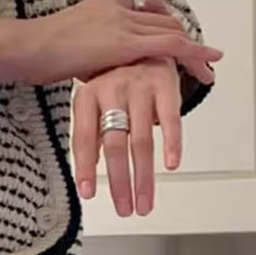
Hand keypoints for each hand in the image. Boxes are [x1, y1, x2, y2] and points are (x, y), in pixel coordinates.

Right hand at [0, 0, 221, 86]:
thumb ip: (90, 48)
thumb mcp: (69, 41)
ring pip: (172, 31)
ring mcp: (124, 22)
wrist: (27, 47)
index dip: (163, 28)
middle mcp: (119, 7)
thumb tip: (95, 66)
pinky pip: (171, 45)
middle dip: (185, 39)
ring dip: (194, 50)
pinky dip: (194, 53)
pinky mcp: (126, 42)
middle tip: (200, 58)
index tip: (174, 43)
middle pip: (164, 21)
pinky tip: (208, 64)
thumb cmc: (37, 49)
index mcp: (105, 4)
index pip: (145, 13)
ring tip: (208, 68)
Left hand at [72, 58, 183, 216]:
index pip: (83, 137)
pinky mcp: (165, 85)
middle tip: (124, 208)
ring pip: (141, 139)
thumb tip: (86, 176)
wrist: (141, 46)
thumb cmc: (115, 82)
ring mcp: (138, 88)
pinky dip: (172, 144)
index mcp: (87, 96)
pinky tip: (171, 166)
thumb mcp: (93, 103)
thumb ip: (90, 136)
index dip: (85, 167)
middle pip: (115, 144)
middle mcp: (111, 91)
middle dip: (119, 181)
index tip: (88, 193)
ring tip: (144, 202)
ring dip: (144, 177)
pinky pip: (170, 119)